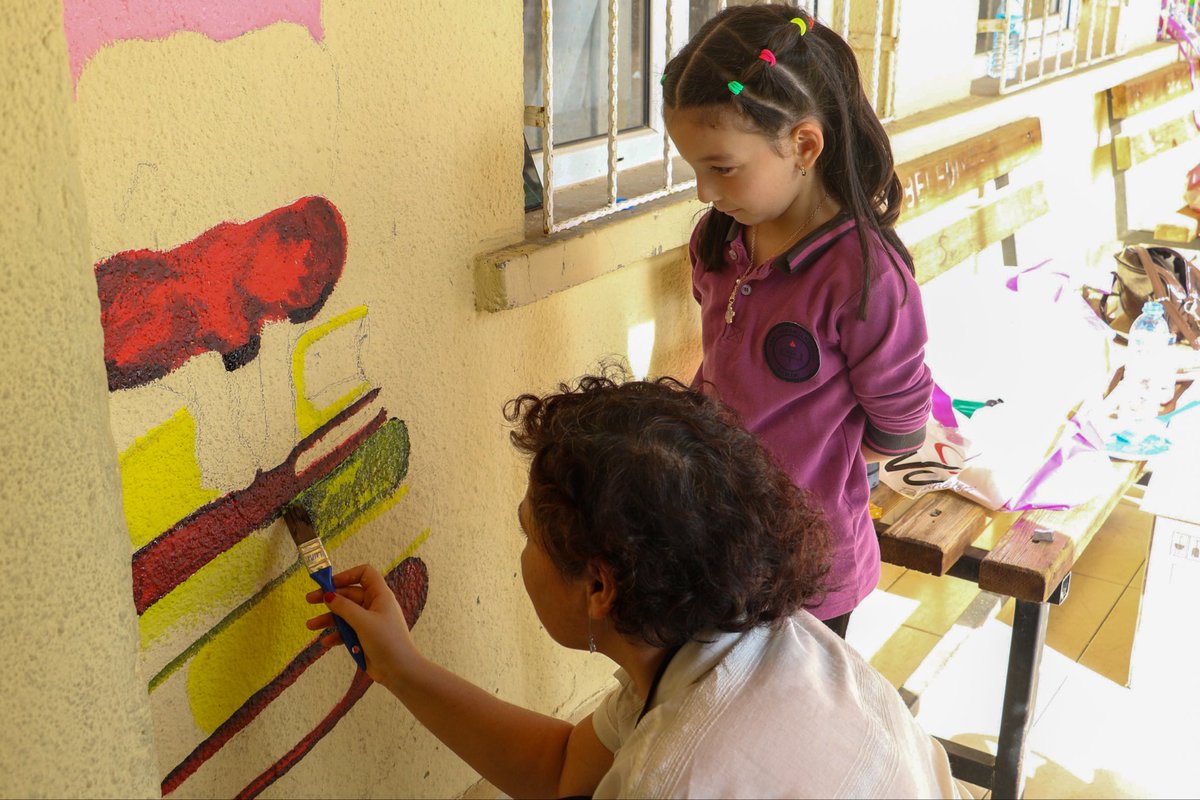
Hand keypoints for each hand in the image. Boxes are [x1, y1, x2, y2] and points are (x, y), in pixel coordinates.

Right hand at [306, 563, 421, 689]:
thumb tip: (328, 595)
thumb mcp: (363, 622)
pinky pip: (347, 631)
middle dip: (330, 597)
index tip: (330, 583)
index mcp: (380, 595)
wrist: (399, 671)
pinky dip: (336, 635)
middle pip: (349, 594)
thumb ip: (344, 608)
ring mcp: (369, 621)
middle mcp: (374, 605)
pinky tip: (325, 642)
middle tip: (310, 599)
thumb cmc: (386, 641)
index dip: (347, 575)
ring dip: (329, 618)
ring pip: (345, 614)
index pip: (365, 574)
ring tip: (311, 625)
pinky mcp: (364, 636)